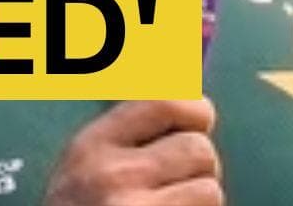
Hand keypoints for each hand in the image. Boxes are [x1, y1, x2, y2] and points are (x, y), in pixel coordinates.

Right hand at [43, 99, 221, 205]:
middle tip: (177, 180)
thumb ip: (125, 132)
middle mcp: (114, 174)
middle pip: (199, 148)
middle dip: (198, 166)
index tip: (198, 120)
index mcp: (93, 144)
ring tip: (170, 205)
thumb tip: (188, 97)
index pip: (164, 102)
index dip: (195, 110)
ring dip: (199, 198)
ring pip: (210, 189)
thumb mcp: (83, 164)